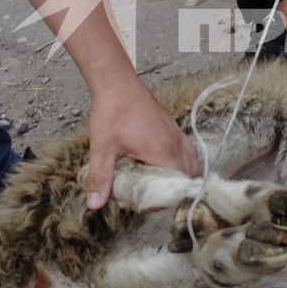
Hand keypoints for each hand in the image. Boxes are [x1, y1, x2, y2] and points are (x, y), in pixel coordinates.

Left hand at [83, 76, 199, 209]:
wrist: (118, 83)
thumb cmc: (112, 112)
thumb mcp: (103, 148)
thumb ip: (101, 177)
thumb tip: (95, 203)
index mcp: (162, 153)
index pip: (175, 187)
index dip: (162, 200)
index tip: (145, 202)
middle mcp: (175, 145)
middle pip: (186, 177)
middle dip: (171, 191)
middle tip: (150, 195)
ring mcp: (177, 135)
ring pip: (191, 164)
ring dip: (180, 177)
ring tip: (160, 184)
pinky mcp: (174, 127)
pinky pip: (189, 150)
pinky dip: (185, 162)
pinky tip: (169, 164)